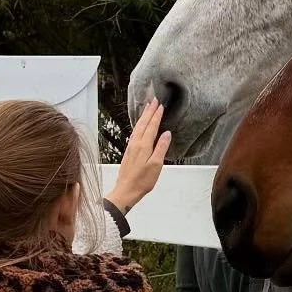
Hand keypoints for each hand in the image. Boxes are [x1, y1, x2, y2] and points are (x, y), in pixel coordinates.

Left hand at [108, 99, 172, 213]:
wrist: (125, 191)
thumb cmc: (142, 181)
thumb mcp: (156, 165)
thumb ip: (161, 148)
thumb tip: (166, 134)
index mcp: (143, 146)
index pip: (151, 126)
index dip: (156, 115)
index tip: (160, 105)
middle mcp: (135, 144)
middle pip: (143, 123)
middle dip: (149, 111)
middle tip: (153, 100)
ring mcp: (130, 147)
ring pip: (137, 127)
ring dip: (143, 117)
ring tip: (147, 108)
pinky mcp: (128, 152)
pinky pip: (134, 133)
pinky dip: (138, 125)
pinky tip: (139, 126)